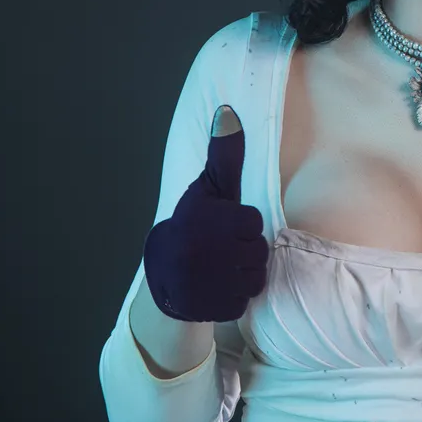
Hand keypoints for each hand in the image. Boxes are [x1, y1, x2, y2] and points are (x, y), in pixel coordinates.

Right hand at [142, 105, 269, 321]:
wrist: (163, 272)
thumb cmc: (193, 224)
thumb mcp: (208, 189)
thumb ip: (224, 155)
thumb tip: (228, 113)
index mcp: (209, 221)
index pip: (254, 222)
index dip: (242, 224)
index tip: (222, 226)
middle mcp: (209, 253)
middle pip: (259, 251)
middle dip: (245, 249)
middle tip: (223, 248)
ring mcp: (210, 283)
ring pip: (255, 277)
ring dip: (244, 273)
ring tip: (222, 265)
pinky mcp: (213, 308)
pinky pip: (244, 301)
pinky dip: (235, 296)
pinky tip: (218, 285)